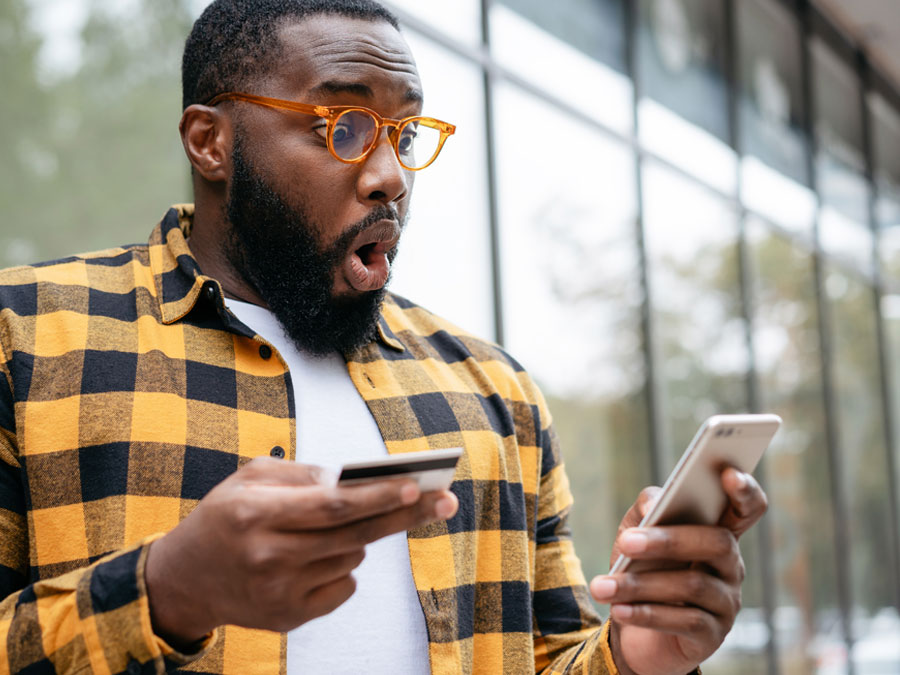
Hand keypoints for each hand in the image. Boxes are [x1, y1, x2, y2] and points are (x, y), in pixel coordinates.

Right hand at [145, 457, 457, 645]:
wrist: (186, 580)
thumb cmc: (225, 517)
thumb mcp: (250, 479)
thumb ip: (301, 476)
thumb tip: (352, 479)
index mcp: (256, 514)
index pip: (331, 506)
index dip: (376, 496)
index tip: (414, 486)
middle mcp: (268, 557)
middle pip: (353, 535)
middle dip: (405, 516)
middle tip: (445, 501)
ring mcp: (279, 593)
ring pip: (351, 557)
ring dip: (356, 536)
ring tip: (329, 527)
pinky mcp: (288, 619)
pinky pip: (343, 585)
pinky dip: (342, 565)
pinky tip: (314, 557)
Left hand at [589, 467, 766, 674]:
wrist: (634, 631)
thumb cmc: (640, 569)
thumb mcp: (635, 533)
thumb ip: (647, 508)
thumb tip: (656, 502)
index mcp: (717, 531)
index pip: (747, 508)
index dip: (745, 490)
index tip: (728, 473)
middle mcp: (731, 565)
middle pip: (716, 542)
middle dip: (668, 540)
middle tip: (626, 542)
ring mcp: (726, 602)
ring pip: (692, 585)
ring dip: (641, 584)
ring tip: (602, 586)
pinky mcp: (712, 635)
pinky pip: (685, 621)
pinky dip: (646, 614)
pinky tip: (619, 610)